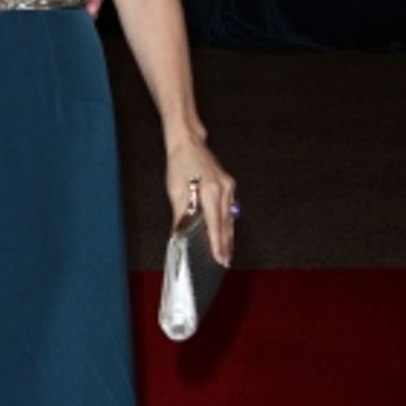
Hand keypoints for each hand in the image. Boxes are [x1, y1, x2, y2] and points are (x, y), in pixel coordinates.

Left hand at [165, 141, 236, 266]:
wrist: (188, 143)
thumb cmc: (180, 165)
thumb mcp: (175, 192)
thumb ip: (181, 216)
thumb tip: (180, 235)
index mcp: (210, 191)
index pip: (215, 224)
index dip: (217, 244)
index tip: (219, 258)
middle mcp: (223, 189)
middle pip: (226, 223)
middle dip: (225, 244)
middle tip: (224, 262)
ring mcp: (228, 186)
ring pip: (230, 217)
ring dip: (228, 236)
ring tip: (226, 253)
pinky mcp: (228, 185)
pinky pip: (229, 209)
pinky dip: (227, 222)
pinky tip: (225, 233)